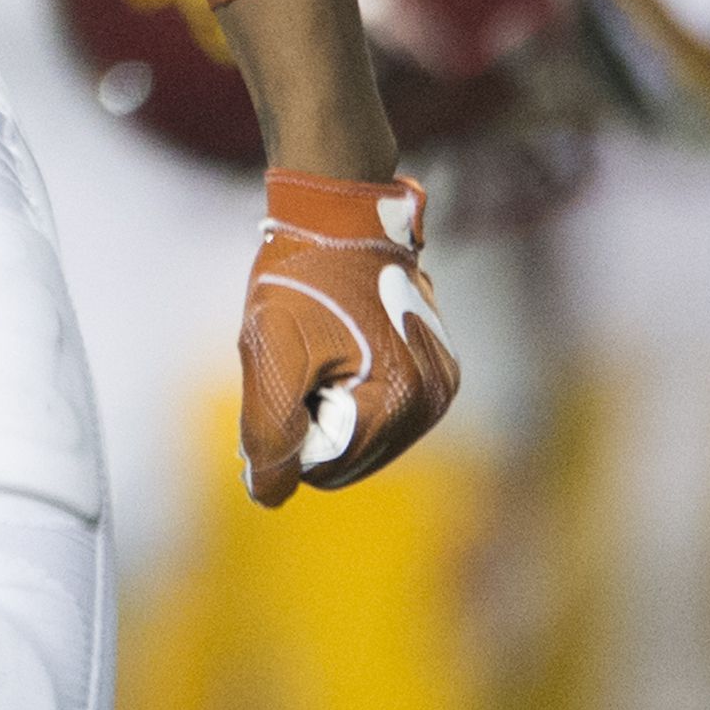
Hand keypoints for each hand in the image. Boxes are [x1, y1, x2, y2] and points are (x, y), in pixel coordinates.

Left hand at [239, 171, 458, 502]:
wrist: (342, 213)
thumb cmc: (302, 277)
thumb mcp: (271, 354)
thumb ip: (268, 433)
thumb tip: (270, 496)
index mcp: (399, 404)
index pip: (323, 467)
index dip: (288, 427)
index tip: (290, 369)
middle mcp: (433, 402)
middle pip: (348, 456)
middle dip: (313, 417)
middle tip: (305, 355)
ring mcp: (441, 385)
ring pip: (364, 435)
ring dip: (330, 402)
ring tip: (327, 345)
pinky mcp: (437, 369)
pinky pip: (382, 408)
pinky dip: (351, 387)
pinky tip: (345, 343)